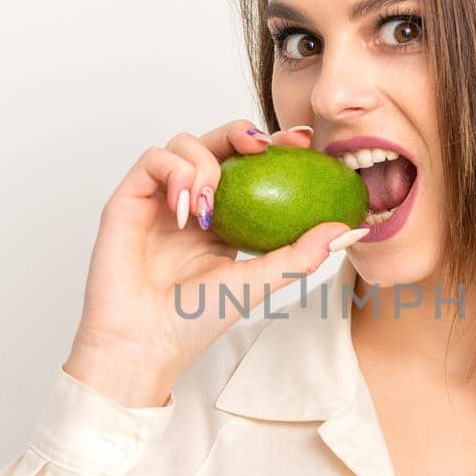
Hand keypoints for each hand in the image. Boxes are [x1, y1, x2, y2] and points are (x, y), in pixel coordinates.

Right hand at [63, 121, 364, 406]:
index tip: (305, 141)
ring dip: (204, 161)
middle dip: (242, 131)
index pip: (249, 165)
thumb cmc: (195, 320)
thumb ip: (300, 253)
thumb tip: (348, 229)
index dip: (275, 144)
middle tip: (264, 146)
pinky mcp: (128, 199)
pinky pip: (151, 160)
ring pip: (182, 144)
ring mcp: (158, 198)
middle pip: (215, 142)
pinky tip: (188, 207)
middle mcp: (190, 200)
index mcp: (224, 216)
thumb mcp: (261, 280)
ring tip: (211, 204)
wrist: (145, 343)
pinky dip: (174, 172)